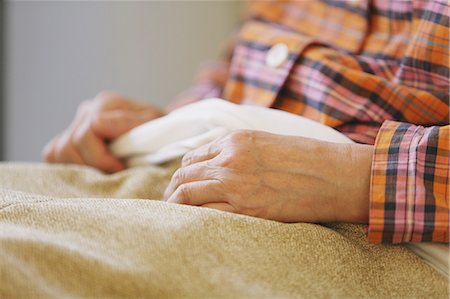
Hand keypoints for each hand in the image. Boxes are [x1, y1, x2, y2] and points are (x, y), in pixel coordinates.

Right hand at [43, 91, 162, 172]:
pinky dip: (69, 167)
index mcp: (107, 104)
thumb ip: (134, 123)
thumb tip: (100, 125)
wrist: (154, 133)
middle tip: (114, 174)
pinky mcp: (65, 139)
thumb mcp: (155, 125)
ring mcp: (73, 124)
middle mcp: (86, 110)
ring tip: (104, 173)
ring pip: (58, 151)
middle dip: (94, 165)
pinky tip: (91, 171)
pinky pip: (53, 155)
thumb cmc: (157, 131)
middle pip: (71, 144)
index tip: (121, 167)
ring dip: (81, 168)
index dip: (104, 155)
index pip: (91, 129)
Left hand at [164, 130, 372, 222]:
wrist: (335, 174)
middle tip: (171, 199)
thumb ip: (238, 150)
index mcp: (235, 141)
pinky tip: (192, 222)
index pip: (193, 157)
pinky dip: (193, 217)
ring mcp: (235, 184)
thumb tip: (217, 163)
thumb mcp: (267, 141)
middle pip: (184, 175)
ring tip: (174, 212)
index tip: (184, 181)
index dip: (185, 171)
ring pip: (187, 194)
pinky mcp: (247, 209)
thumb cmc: (307, 157)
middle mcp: (229, 160)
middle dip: (173, 188)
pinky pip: (205, 214)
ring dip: (176, 203)